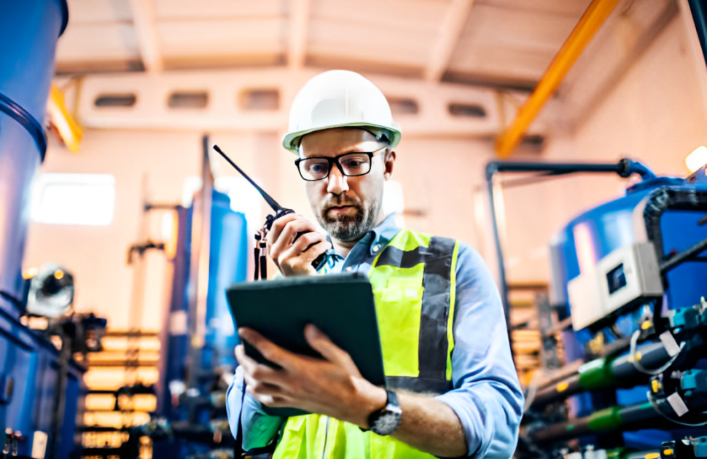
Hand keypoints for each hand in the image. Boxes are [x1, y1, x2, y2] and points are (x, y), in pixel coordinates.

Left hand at [235, 325, 386, 426]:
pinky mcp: (291, 404)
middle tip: (239, 348)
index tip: (243, 330)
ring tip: (243, 364)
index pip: (270, 352)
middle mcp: (291, 382)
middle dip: (243, 359)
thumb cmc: (347, 378)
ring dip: (245, 375)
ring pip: (257, 387)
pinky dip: (255, 392)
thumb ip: (323, 342)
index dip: (255, 339)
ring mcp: (289, 395)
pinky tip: (253, 385)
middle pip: (256, 371)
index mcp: (301, 368)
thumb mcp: (340, 356)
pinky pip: (266, 401)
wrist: (353, 405)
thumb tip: (308, 327)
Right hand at [267, 214, 330, 275]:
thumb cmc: (298, 266)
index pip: (277, 224)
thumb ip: (288, 237)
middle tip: (315, 228)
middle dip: (307, 223)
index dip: (291, 217)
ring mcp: (286, 260)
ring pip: (305, 237)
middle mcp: (277, 253)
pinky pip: (314, 248)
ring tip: (322, 239)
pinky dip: (323, 245)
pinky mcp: (298, 266)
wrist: (302, 287)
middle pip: (290, 227)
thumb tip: (300, 218)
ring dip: (317, 235)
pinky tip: (326, 246)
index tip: (302, 218)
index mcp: (273, 247)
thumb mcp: (288, 251)